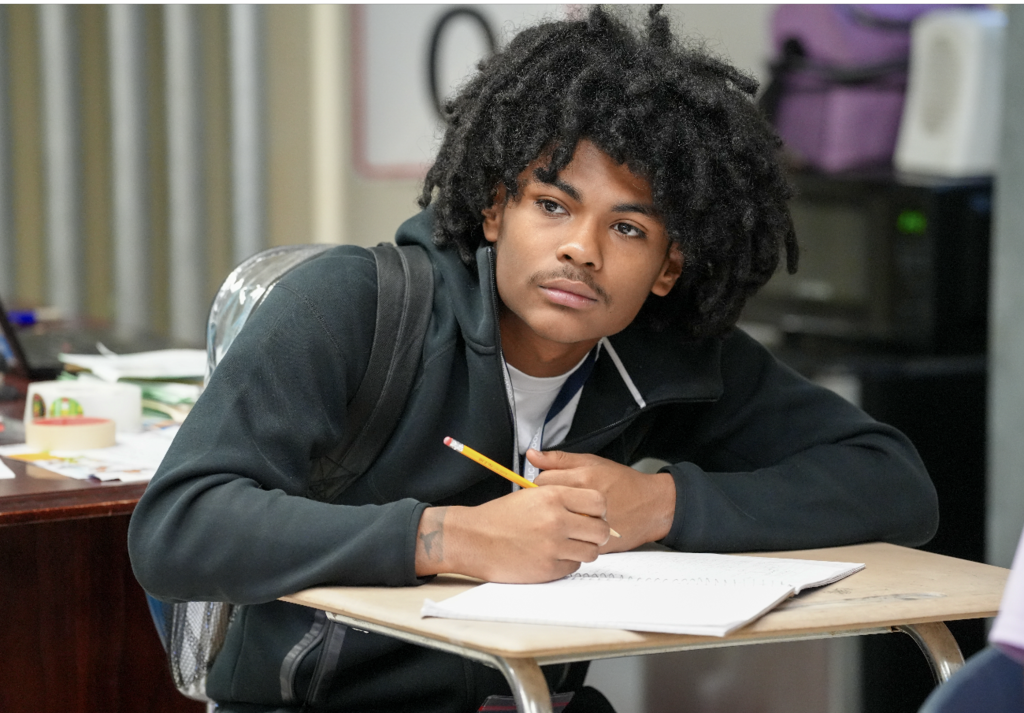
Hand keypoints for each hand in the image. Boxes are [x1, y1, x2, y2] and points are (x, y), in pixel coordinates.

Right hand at [415, 485, 609, 582]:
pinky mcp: (548, 569)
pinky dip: (567, 562)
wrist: (474, 539)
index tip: (592, 514)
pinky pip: (573, 567)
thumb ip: (562, 498)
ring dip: (583, 549)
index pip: (598, 502)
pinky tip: (551, 555)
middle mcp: (556, 521)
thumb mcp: (531, 494)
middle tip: (585, 533)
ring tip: (568, 544)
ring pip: (591, 552)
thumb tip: (589, 507)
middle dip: (596, 533)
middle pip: (601, 530)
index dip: (599, 510)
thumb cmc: (500, 516)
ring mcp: (553, 547)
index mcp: (553, 496)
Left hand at [528, 449, 675, 552]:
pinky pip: (569, 541)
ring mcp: (589, 525)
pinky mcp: (594, 543)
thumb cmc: (624, 484)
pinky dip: (569, 535)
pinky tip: (574, 528)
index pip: (541, 481)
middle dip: (547, 503)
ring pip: (556, 525)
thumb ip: (559, 459)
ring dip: (557, 521)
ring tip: (565, 515)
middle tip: (555, 502)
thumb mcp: (592, 462)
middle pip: (546, 504)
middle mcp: (584, 502)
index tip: (546, 486)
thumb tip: (532, 455)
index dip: (540, 483)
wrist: (651, 506)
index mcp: (582, 479)